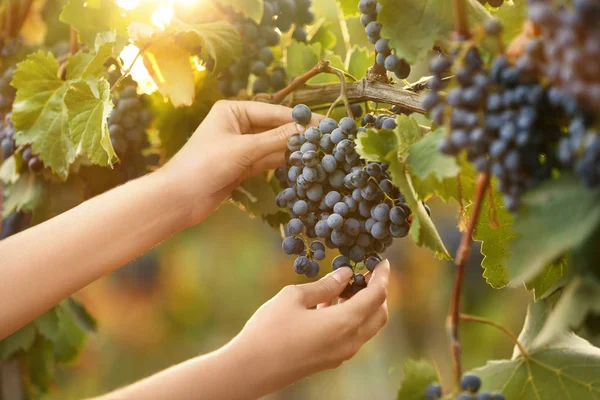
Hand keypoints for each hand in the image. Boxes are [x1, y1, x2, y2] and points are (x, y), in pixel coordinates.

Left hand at [160, 100, 318, 224]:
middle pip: (275, 128)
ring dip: (293, 149)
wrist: (180, 198)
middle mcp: (237, 124)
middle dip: (299, 134)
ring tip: (321, 151)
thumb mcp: (244, 149)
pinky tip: (303, 163)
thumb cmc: (206, 165)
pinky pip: (268, 160)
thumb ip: (277, 140)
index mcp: (233, 110)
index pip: (274, 112)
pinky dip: (283, 161)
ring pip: (273, 145)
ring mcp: (241, 146)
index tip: (326, 124)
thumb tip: (308, 130)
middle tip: (328, 138)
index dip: (300, 119)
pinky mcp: (242, 166)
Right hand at [227, 260, 390, 398]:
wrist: (250, 369)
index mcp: (345, 322)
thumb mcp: (294, 297)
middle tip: (364, 273)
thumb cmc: (270, 329)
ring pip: (366, 327)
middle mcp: (349, 341)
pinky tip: (329, 304)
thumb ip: (324, 285)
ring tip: (343, 285)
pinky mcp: (330, 360)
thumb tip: (345, 274)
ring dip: (362, 305)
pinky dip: (351, 318)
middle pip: (379, 314)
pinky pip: (352, 336)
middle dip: (377, 292)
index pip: (376, 296)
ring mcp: (341, 354)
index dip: (382, 276)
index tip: (382, 261)